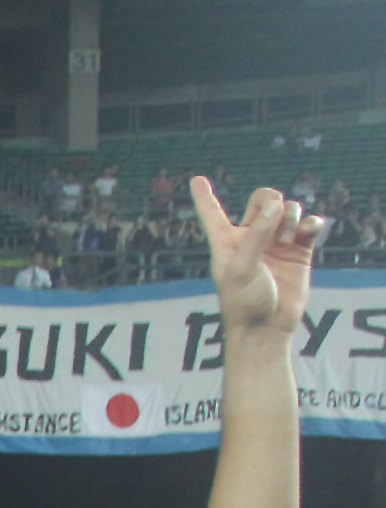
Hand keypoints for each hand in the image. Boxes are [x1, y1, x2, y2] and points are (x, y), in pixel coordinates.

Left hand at [194, 177, 321, 336]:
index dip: (204, 196)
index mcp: (226, 242)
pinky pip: (309, 225)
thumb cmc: (243, 302)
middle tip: (275, 216)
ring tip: (289, 236)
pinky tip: (309, 231)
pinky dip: (311, 223)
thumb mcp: (242, 268)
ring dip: (291, 215)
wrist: (267, 328)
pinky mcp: (299, 251)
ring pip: (287, 209)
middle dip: (271, 199)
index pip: (212, 213)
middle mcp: (251, 238)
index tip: (196, 179)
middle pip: (262, 199)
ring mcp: (276, 243)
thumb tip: (276, 205)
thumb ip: (257, 234)